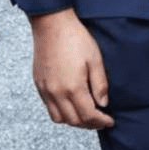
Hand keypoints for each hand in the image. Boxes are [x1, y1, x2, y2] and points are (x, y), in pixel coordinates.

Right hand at [29, 9, 113, 129]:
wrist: (52, 25)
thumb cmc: (76, 39)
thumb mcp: (95, 59)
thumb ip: (100, 84)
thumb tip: (103, 104)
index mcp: (73, 88)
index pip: (88, 115)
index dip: (101, 121)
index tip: (110, 121)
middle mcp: (56, 93)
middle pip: (73, 121)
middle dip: (89, 124)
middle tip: (101, 120)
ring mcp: (45, 90)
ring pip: (59, 119)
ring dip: (74, 121)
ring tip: (87, 115)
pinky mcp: (39, 85)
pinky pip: (49, 108)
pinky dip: (61, 113)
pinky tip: (71, 105)